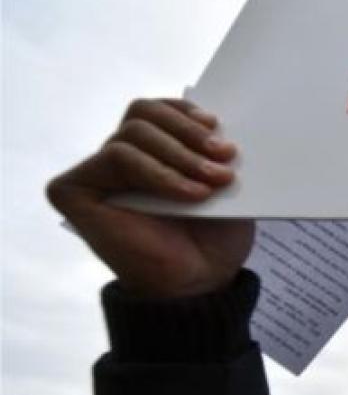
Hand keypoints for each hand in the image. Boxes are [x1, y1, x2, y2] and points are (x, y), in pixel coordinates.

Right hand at [46, 98, 253, 297]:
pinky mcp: (74, 191)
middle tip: (224, 155)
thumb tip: (221, 122)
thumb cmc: (212, 238)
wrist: (200, 284)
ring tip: (213, 183)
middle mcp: (118, 158)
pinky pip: (116, 158)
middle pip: (143, 113)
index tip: (217, 124)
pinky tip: (190, 195)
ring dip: (181, 156)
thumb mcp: (225, 185)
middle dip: (188, 132)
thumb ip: (215, 150)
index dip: (184, 110)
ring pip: (133, 134)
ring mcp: (95, 174)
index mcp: (151, 151)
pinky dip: (159, 172)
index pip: (156, 110)